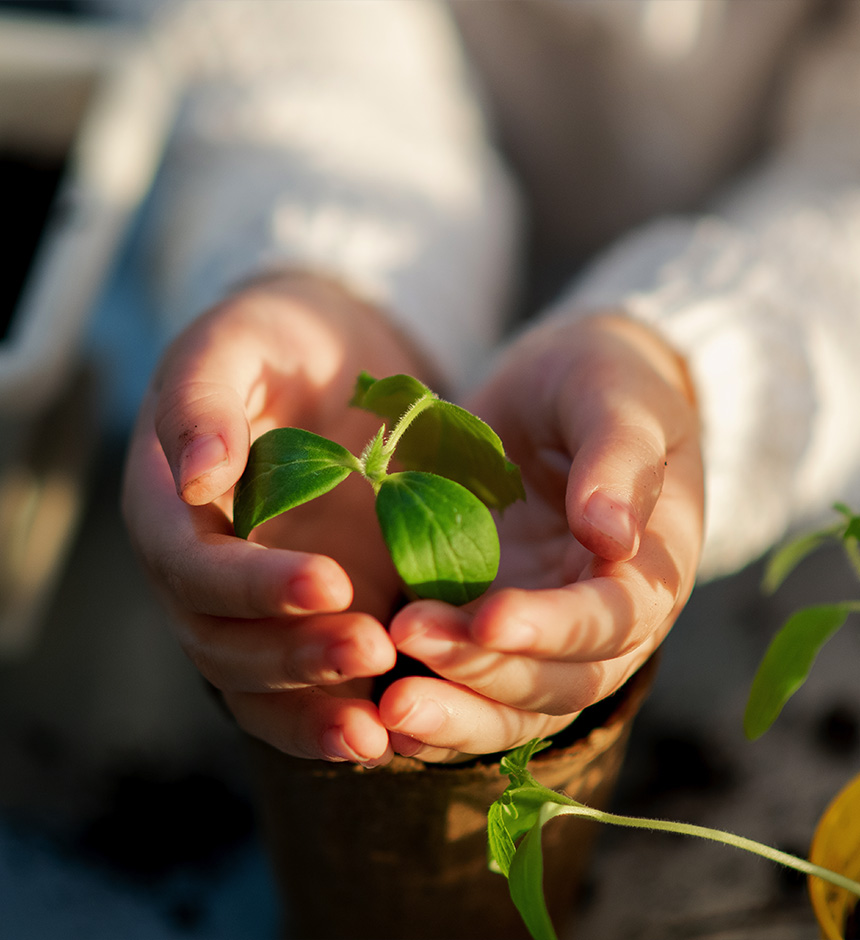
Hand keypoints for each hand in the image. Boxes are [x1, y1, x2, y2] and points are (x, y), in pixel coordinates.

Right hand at [122, 273, 432, 765]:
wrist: (327, 362)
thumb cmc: (272, 342)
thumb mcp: (234, 345)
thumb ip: (205, 403)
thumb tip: (194, 476)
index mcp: (170, 508)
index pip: (192, 567)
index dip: (251, 586)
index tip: (328, 583)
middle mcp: (202, 570)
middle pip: (221, 643)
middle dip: (293, 656)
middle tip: (372, 648)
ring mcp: (254, 603)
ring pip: (258, 685)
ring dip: (314, 710)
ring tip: (380, 730)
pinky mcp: (304, 619)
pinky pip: (304, 690)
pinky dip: (335, 718)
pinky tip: (388, 735)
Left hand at [378, 314, 703, 761]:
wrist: (560, 391)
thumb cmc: (604, 384)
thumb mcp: (621, 399)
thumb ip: (622, 461)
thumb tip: (612, 536)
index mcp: (649, 570)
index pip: (612, 621)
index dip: (554, 628)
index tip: (490, 617)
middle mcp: (600, 620)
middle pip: (558, 683)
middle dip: (486, 675)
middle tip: (408, 639)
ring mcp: (540, 629)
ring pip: (511, 707)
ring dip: (453, 713)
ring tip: (386, 707)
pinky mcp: (487, 623)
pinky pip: (468, 688)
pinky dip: (433, 710)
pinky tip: (376, 714)